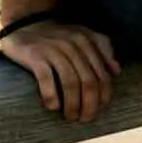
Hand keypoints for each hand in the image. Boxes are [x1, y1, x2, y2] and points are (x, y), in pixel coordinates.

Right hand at [1, 20, 121, 121]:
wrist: (24, 24)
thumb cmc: (57, 36)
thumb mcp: (82, 35)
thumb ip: (102, 48)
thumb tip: (117, 71)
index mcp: (87, 41)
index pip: (102, 74)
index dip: (103, 96)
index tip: (99, 109)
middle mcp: (73, 44)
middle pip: (88, 81)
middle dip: (89, 105)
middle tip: (84, 118)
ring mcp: (54, 49)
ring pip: (70, 83)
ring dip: (72, 105)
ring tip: (71, 116)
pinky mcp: (35, 56)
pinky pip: (46, 79)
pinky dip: (51, 96)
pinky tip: (53, 107)